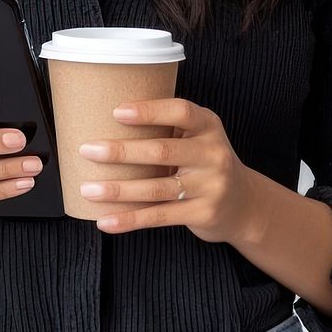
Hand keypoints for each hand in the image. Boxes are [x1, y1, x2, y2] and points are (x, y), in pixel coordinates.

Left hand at [78, 97, 258, 242]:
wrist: (244, 203)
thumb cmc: (206, 162)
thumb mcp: (198, 137)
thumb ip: (169, 129)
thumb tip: (108, 122)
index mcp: (208, 126)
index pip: (180, 112)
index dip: (149, 111)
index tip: (117, 112)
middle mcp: (213, 153)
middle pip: (162, 151)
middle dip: (121, 151)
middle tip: (88, 150)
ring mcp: (211, 186)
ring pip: (156, 188)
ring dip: (118, 190)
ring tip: (88, 188)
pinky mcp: (203, 213)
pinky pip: (160, 216)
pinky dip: (130, 219)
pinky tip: (105, 220)